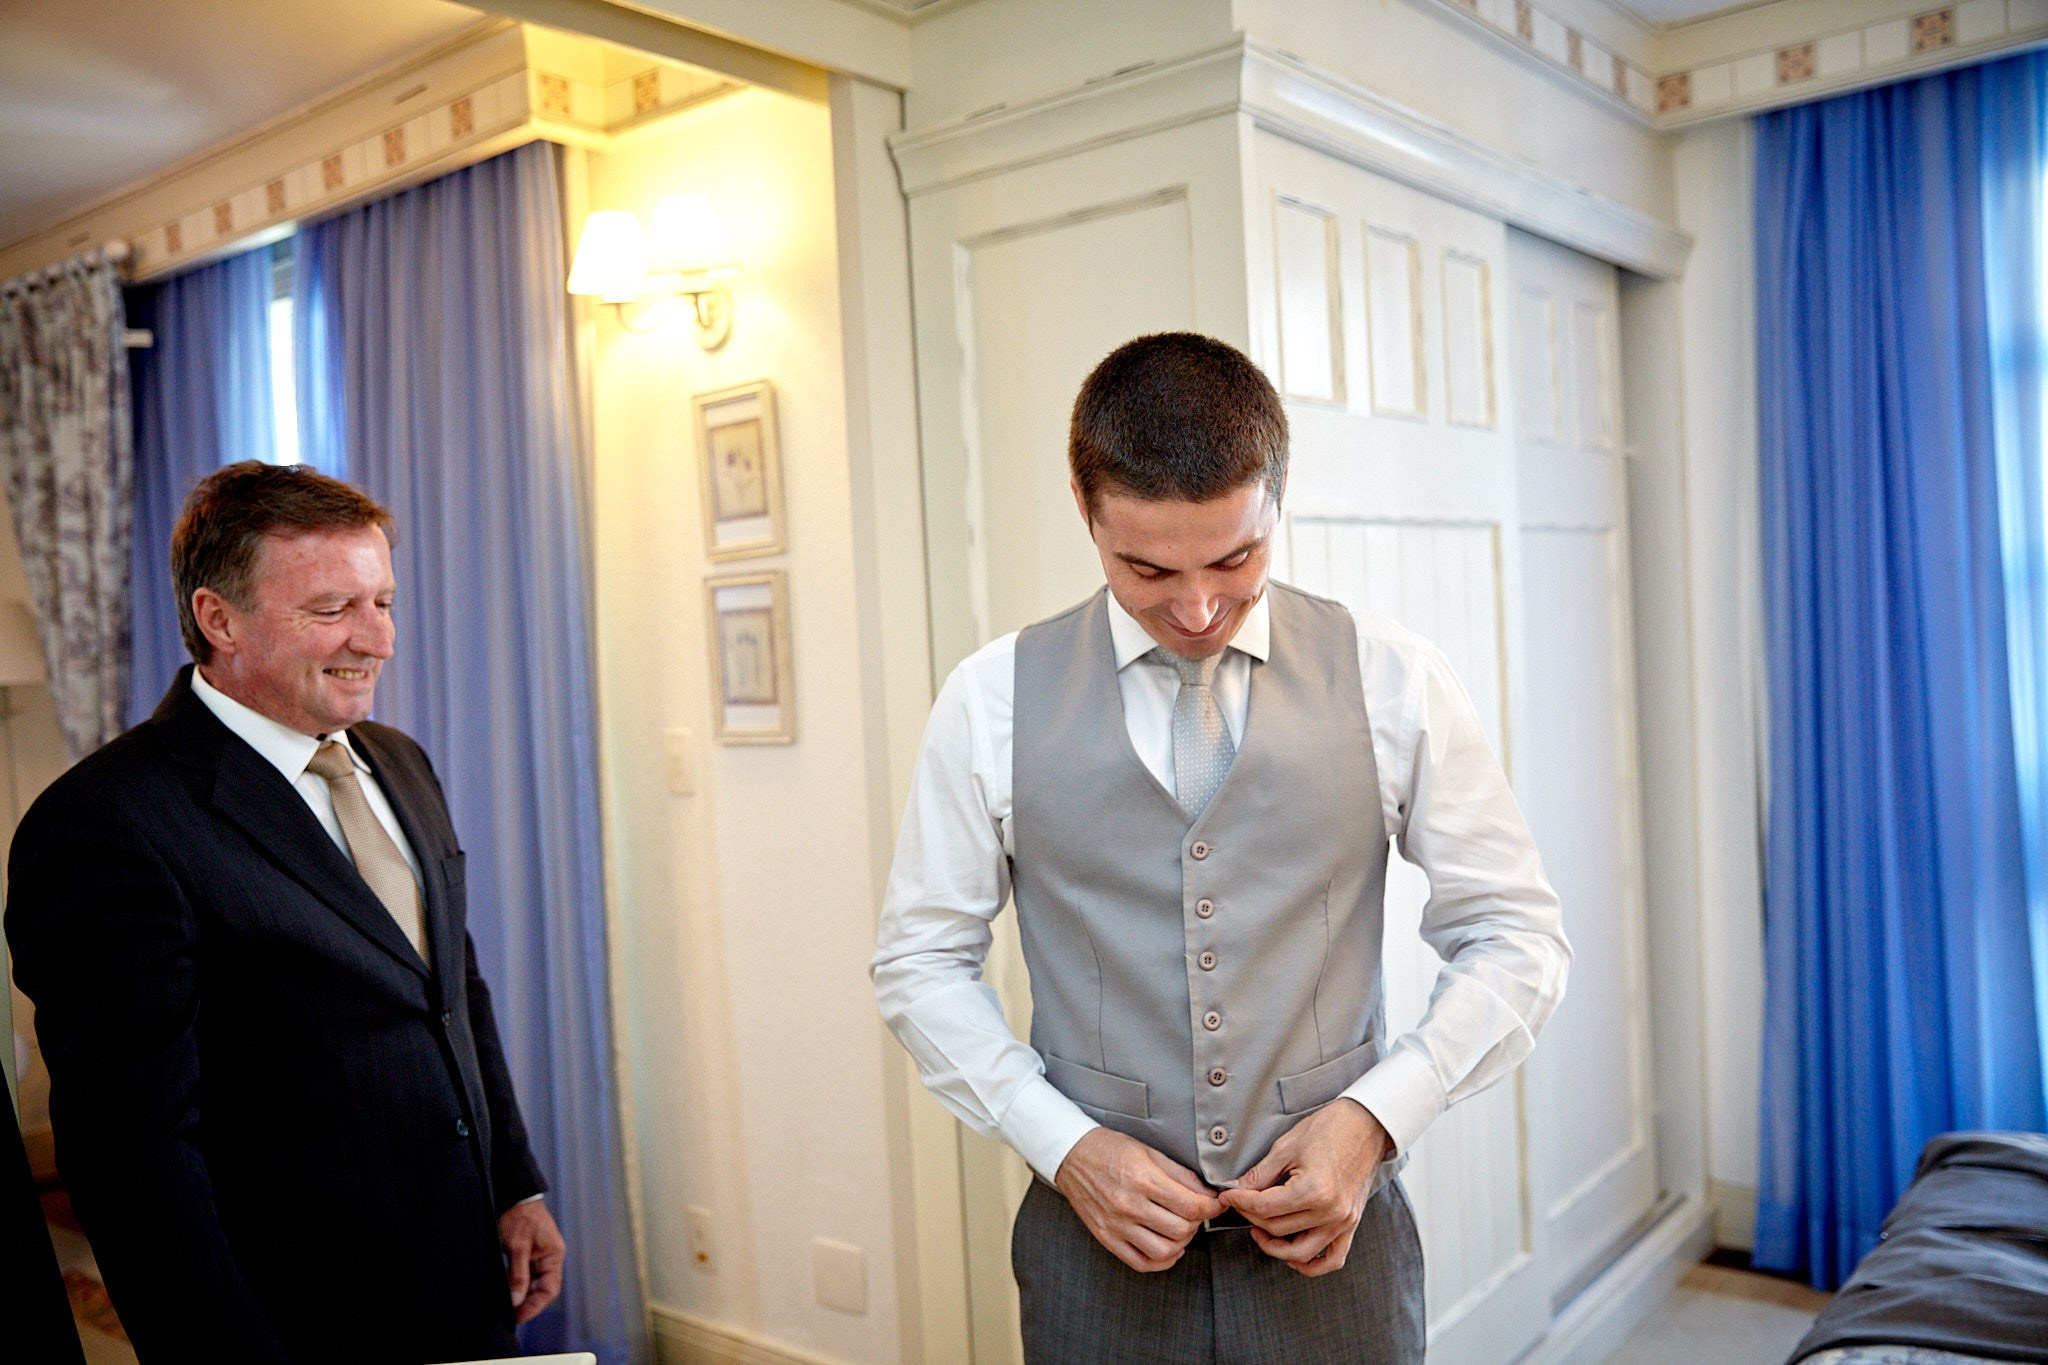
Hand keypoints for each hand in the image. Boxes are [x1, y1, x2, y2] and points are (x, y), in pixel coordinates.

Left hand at [499, 1198, 566, 1323]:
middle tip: (509, 1315)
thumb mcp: (516, 1247)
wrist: (514, 1194)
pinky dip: (518, 1284)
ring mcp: (541, 1255)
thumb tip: (516, 1300)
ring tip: (506, 1306)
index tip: (518, 1317)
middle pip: (543, 1289)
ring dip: (523, 1295)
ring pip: (534, 1283)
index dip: (535, 1306)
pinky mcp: (530, 1252)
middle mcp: (551, 1257)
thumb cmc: (519, 1216)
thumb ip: (518, 1276)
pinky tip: (507, 1291)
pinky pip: (527, 1274)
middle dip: (528, 1303)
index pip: (550, 1290)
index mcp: (554, 1255)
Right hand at [1053, 1127, 1226, 1271]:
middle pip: (1180, 1230)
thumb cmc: (1109, 1149)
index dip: (1212, 1207)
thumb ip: (1181, 1175)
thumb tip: (1207, 1193)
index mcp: (1142, 1179)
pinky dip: (1161, 1261)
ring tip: (1181, 1228)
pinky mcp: (1107, 1238)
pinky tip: (1167, 1246)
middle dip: (1197, 1223)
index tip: (1216, 1204)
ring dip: (1181, 1242)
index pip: (1190, 1206)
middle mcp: (1129, 1205)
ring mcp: (1116, 1225)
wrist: (1071, 1155)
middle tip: (1196, 1212)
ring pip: (1164, 1250)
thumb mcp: (1149, 1152)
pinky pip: (1140, 1263)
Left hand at [1219, 1100, 1388, 1276]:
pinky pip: (1332, 1259)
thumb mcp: (1287, 1147)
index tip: (1227, 1195)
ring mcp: (1343, 1221)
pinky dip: (1311, 1265)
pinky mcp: (1351, 1224)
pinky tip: (1292, 1256)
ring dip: (1275, 1246)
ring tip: (1259, 1230)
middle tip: (1240, 1203)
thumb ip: (1260, 1174)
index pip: (1265, 1208)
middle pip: (1278, 1229)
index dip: (1240, 1201)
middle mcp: (1331, 1212)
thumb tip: (1237, 1189)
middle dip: (1251, 1216)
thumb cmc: (1330, 1129)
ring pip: (1301, 1251)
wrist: (1366, 1125)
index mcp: (1314, 1190)